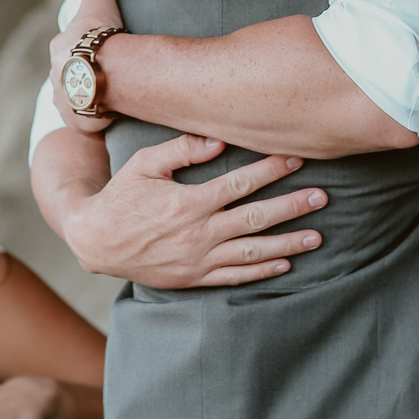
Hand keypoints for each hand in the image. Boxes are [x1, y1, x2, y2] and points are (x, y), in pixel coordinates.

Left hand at [50, 0, 123, 133]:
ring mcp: (65, 102)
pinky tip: (113, 113)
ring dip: (90, 97)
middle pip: (70, 74)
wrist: (109, 70)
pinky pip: (87, 121)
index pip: (69, 47)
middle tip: (109, 73)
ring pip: (76, 99)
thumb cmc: (102, 34)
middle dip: (85, 74)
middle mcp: (55, 77)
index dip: (86, 47)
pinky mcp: (78, 122)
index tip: (103, 49)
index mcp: (58, 49)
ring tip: (112, 95)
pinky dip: (98, 118)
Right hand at [60, 133, 325, 287]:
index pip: (241, 184)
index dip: (271, 170)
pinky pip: (235, 277)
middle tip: (322, 197)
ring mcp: (198, 259)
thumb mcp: (143, 164)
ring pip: (253, 252)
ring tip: (318, 236)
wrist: (96, 241)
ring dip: (288, 243)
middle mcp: (199, 233)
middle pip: (256, 218)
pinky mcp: (194, 278)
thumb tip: (218, 140)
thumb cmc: (121, 196)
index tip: (297, 159)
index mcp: (190, 202)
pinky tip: (286, 264)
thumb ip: (181, 149)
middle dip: (292, 207)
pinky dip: (262, 272)